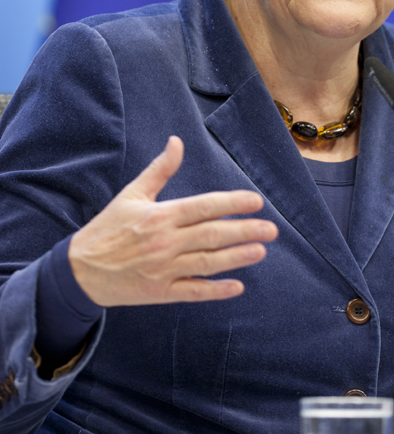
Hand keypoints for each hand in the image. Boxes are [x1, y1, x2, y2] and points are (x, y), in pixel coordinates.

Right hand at [69, 136, 277, 306]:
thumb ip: (160, 169)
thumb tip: (176, 141)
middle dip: (245, 231)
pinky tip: (237, 287)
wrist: (80, 270)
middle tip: (272, 229)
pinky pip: (193, 292)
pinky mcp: (160, 292)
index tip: (256, 202)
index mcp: (160, 216)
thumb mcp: (132, 194)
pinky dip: (215, 290)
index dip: (232, 204)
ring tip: (260, 251)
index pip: (204, 207)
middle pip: (212, 235)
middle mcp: (165, 242)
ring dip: (237, 258)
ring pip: (207, 263)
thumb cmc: (108, 227)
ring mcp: (163, 269)